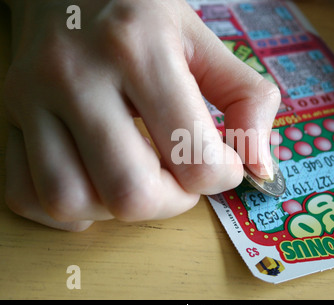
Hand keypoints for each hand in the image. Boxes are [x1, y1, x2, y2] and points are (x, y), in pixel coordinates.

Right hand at [3, 0, 279, 230]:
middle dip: (172, 201)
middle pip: (131, 192)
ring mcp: (33, 98)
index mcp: (138, 49)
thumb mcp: (203, 40)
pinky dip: (69, 209)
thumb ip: (247, 99)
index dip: (223, 175)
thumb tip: (261, 164)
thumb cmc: (140, 14)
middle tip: (181, 177)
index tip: (223, 162)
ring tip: (139, 178)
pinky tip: (96, 184)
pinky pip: (26, 196)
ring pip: (73, 200)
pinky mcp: (9, 116)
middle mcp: (77, 75)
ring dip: (119, 209)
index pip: (194, 157)